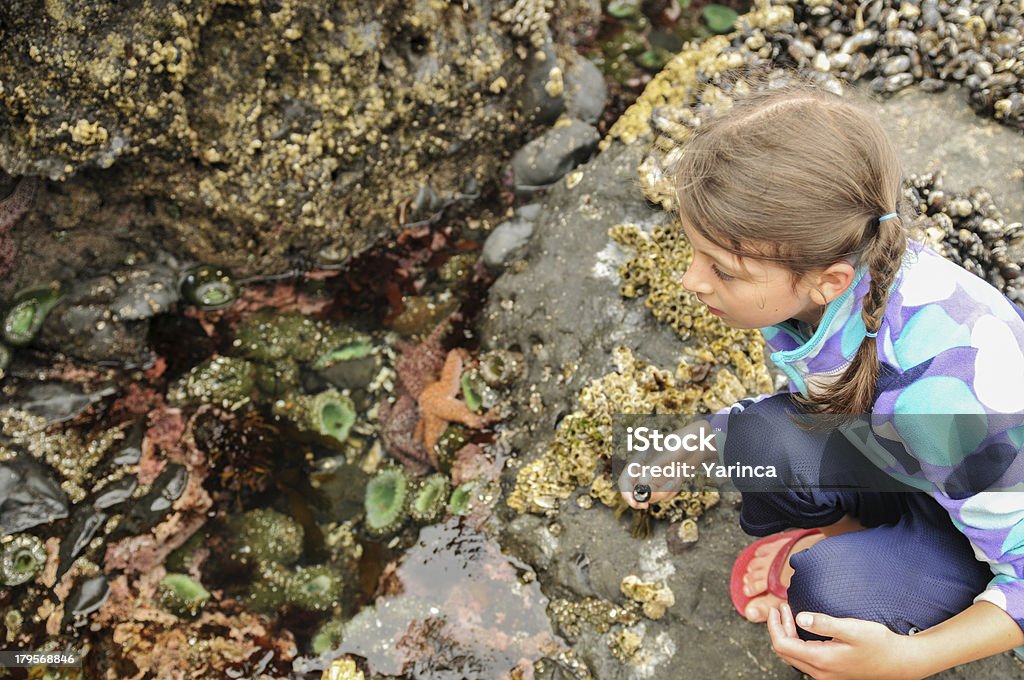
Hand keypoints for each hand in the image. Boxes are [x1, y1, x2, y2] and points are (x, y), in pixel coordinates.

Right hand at [618, 418, 712, 509]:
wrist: (699, 443)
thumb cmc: (681, 443)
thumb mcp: (667, 455)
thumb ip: (653, 469)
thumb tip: (642, 485)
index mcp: (639, 461)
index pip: (625, 480)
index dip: (626, 493)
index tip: (635, 503)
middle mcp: (645, 471)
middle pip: (636, 492)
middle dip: (644, 498)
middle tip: (646, 505)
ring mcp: (655, 478)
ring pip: (652, 496)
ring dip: (665, 491)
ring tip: (677, 477)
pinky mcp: (666, 483)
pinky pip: (665, 495)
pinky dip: (672, 490)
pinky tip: (679, 478)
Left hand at [767, 604, 923, 679]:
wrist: (900, 662)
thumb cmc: (879, 644)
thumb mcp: (852, 629)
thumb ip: (824, 623)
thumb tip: (799, 618)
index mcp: (821, 660)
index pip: (782, 645)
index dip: (774, 625)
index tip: (776, 608)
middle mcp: (820, 672)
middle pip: (785, 651)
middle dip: (778, 628)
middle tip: (781, 607)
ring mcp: (826, 675)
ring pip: (794, 656)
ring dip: (788, 635)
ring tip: (789, 613)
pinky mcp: (832, 673)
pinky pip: (805, 659)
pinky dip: (798, 642)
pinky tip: (803, 629)